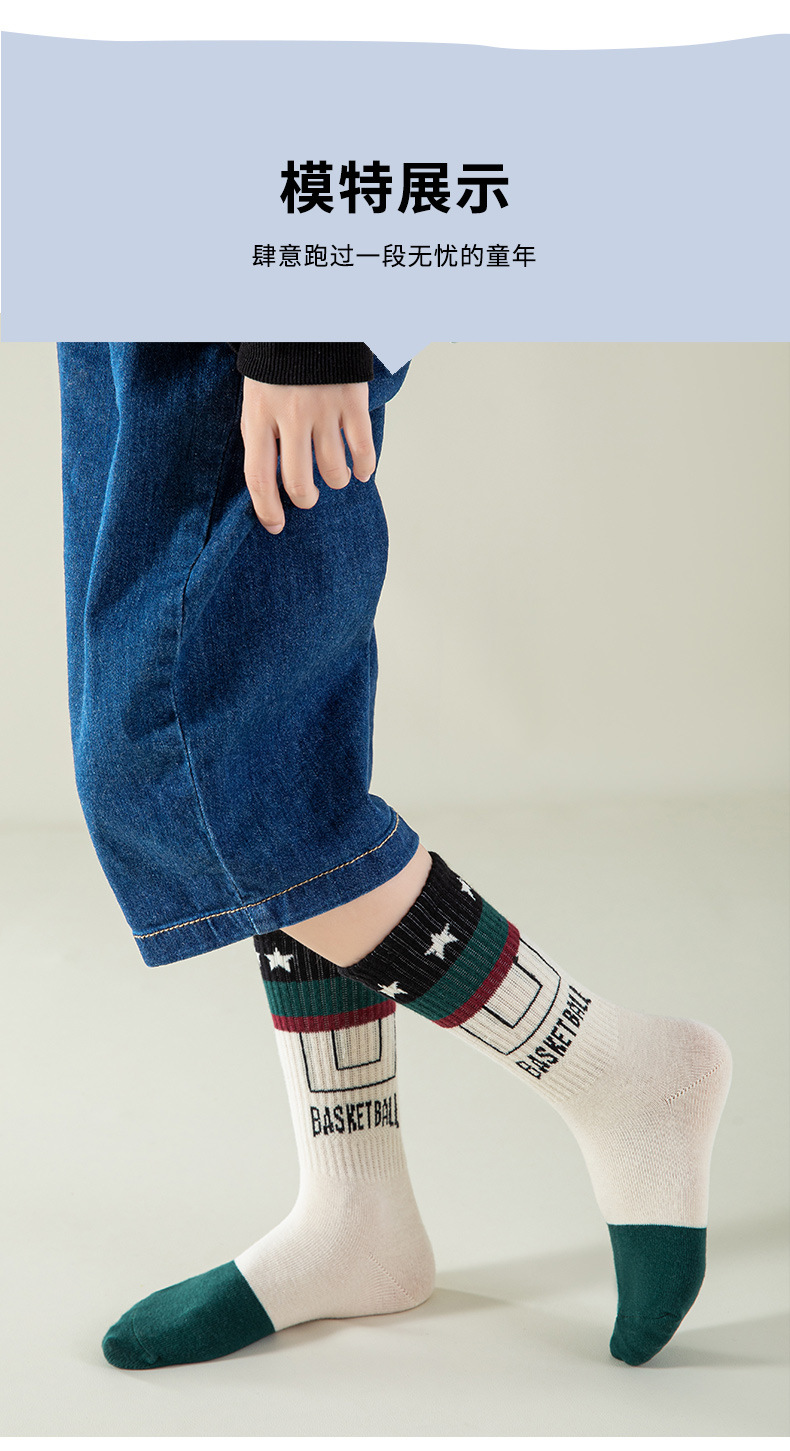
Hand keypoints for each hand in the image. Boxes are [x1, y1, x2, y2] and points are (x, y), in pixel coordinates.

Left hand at [240, 378, 376, 533]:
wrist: (307, 319)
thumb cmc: (277, 366)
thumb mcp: (256, 398)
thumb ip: (261, 436)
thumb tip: (271, 484)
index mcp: (259, 416)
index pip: (260, 478)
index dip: (267, 509)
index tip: (275, 525)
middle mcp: (290, 416)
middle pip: (299, 482)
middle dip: (306, 499)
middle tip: (309, 497)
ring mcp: (322, 409)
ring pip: (334, 471)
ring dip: (336, 482)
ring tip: (335, 476)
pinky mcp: (351, 400)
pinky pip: (363, 449)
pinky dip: (365, 467)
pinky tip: (362, 471)